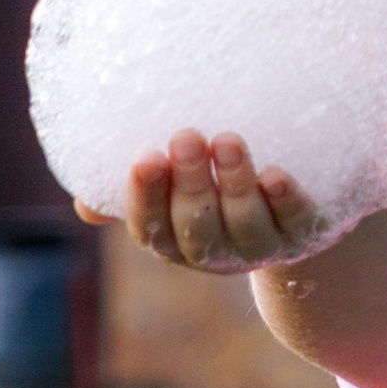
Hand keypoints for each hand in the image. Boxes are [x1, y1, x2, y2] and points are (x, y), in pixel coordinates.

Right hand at [77, 128, 327, 272]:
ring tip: (228, 140)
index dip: (145, 196)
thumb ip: (140, 187)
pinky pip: (295, 222)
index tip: (145, 156)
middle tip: (186, 136)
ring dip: (235, 183)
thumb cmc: (215, 190)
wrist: (291, 220)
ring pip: (244, 223)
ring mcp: (260, 246)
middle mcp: (215, 251)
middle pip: (197, 225)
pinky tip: (278, 175)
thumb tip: (84, 203)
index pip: (151, 226)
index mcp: (174, 239)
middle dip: (190, 183)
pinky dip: (286, 201)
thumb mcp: (174, 190)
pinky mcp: (303, 234)